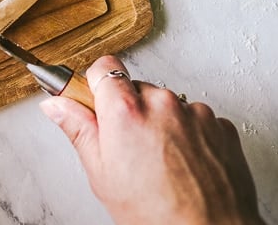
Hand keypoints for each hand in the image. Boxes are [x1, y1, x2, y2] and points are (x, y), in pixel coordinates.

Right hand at [40, 54, 264, 224]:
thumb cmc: (156, 217)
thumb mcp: (103, 177)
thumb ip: (79, 130)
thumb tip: (57, 104)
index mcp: (126, 111)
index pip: (105, 67)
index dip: (99, 86)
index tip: (99, 102)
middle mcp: (162, 102)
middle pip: (137, 89)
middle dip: (132, 111)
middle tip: (133, 151)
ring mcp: (194, 111)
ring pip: (168, 104)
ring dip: (163, 124)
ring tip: (164, 165)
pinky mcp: (220, 123)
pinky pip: (197, 118)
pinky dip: (191, 136)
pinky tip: (187, 166)